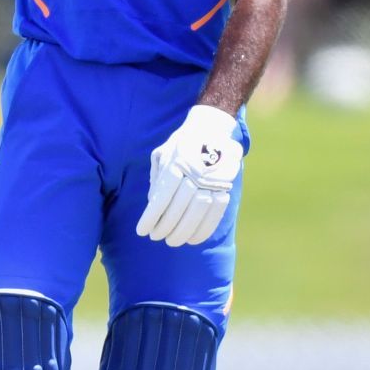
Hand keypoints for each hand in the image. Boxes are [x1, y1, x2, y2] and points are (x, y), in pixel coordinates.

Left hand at [136, 104, 242, 246]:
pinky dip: (205, 229)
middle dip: (166, 227)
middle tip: (157, 238)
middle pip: (179, 207)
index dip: (151, 217)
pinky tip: (194, 239)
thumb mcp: (162, 154)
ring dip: (184, 231)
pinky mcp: (226, 185)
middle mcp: (196, 171)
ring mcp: (213, 179)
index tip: (143, 232)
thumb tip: (152, 203)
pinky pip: (216, 212)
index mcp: (176, 162)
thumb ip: (156, 178)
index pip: (162, 197)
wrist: (213, 128)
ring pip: (198, 212)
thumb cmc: (181, 144)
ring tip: (173, 241)